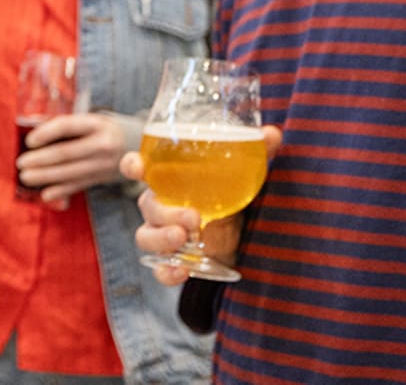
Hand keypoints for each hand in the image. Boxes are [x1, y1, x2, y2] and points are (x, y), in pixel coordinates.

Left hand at [17, 112, 125, 208]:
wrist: (140, 146)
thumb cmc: (104, 129)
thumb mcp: (92, 120)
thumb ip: (68, 127)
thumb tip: (34, 134)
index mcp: (97, 124)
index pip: (67, 126)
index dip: (46, 133)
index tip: (29, 141)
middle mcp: (102, 144)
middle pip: (66, 153)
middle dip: (41, 160)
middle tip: (20, 163)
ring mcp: (104, 164)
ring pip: (71, 172)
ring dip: (45, 176)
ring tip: (25, 177)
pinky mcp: (103, 178)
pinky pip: (79, 186)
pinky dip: (61, 191)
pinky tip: (45, 194)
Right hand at [119, 125, 281, 283]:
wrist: (240, 231)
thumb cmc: (229, 190)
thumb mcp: (243, 171)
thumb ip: (255, 151)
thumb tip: (272, 133)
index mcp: (166, 179)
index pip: (138, 167)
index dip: (133, 166)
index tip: (139, 168)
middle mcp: (159, 204)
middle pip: (147, 205)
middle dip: (165, 212)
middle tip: (192, 217)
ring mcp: (164, 233)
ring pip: (146, 236)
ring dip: (161, 239)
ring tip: (185, 238)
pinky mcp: (176, 259)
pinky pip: (159, 267)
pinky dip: (166, 271)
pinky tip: (182, 271)